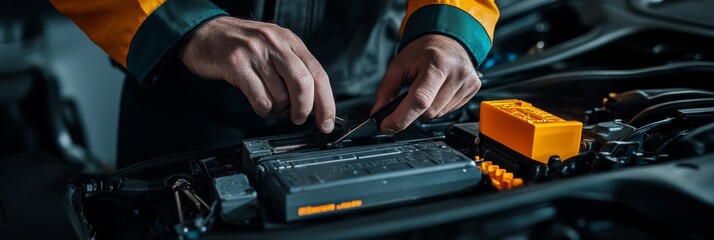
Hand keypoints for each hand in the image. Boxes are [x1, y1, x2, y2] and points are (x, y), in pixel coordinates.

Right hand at [179, 16, 335, 132]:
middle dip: (304, 109)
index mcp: (290, 41)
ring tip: (270, 102)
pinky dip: (262, 109)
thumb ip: (294, 69)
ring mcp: (255, 53)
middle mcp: (275, 44)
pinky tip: (258, 103)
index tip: (326, 122)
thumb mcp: (274, 47)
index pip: (318, 74)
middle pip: (303, 84)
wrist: (204, 32)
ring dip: (278, 109)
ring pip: (280, 95)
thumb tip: (313, 102)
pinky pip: (259, 99)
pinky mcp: (236, 64)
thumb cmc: (241, 44)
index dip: (326, 103)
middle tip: (298, 118)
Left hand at [371, 34, 481, 133]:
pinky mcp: (473, 89)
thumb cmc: (423, 51)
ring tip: (426, 89)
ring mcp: (468, 82)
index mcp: (436, 64)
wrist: (446, 39)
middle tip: (409, 94)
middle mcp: (456, 73)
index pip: (420, 100)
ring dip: (427, 109)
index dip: (401, 117)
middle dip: (413, 110)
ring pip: (439, 114)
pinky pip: (450, 111)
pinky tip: (438, 91)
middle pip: (429, 111)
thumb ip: (386, 90)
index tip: (388, 125)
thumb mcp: (398, 65)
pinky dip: (439, 106)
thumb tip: (378, 114)